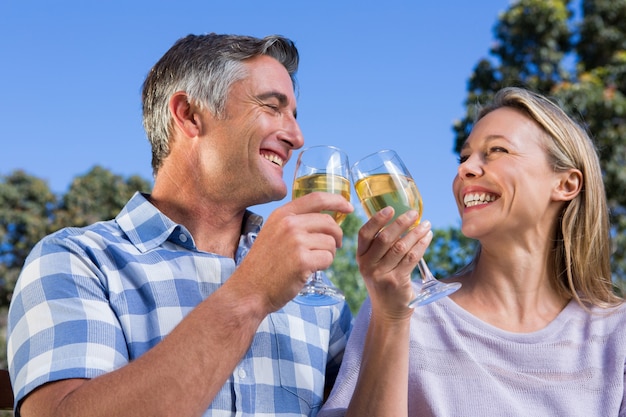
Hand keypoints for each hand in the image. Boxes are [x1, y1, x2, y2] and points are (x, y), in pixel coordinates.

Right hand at [235, 192, 352, 310]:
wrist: (249, 290)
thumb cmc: (263, 265)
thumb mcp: (273, 233)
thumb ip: (295, 223)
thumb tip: (326, 221)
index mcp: (282, 214)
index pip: (317, 198)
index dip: (337, 201)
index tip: (348, 207)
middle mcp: (289, 224)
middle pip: (328, 223)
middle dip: (336, 236)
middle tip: (332, 248)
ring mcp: (296, 242)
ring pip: (331, 242)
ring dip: (328, 254)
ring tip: (312, 262)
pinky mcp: (302, 261)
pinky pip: (328, 258)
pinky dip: (324, 266)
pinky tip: (310, 270)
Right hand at [357, 207, 432, 318]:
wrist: (388, 311)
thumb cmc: (384, 282)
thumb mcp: (374, 265)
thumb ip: (381, 246)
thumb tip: (402, 220)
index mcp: (360, 257)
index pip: (365, 234)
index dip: (377, 220)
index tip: (390, 208)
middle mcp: (368, 266)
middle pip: (384, 239)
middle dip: (401, 223)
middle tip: (413, 213)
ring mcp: (381, 275)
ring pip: (400, 247)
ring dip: (415, 233)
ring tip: (426, 225)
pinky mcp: (397, 282)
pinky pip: (411, 259)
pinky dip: (421, 245)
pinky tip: (427, 238)